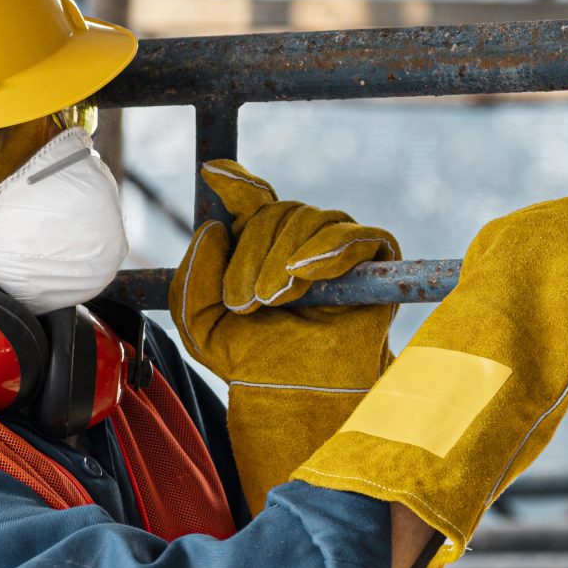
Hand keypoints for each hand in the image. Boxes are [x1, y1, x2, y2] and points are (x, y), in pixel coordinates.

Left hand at [173, 161, 401, 511]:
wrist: (296, 396)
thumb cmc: (253, 362)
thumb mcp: (201, 324)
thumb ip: (192, 279)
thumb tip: (214, 230)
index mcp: (260, 246)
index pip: (250, 200)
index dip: (235, 182)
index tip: (212, 172)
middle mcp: (299, 239)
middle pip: (275, 212)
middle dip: (252, 255)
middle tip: (247, 303)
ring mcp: (337, 247)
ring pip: (310, 219)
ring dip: (284, 259)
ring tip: (273, 302)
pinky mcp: (375, 261)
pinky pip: (353, 236)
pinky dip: (327, 250)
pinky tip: (305, 274)